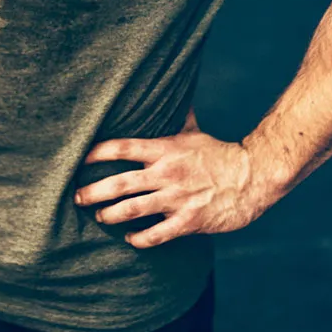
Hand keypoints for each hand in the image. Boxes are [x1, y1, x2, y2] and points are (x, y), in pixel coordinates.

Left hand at [75, 127, 278, 248]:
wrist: (253, 177)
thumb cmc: (220, 154)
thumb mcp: (195, 132)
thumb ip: (177, 117)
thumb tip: (171, 92)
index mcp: (165, 150)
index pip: (122, 148)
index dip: (97, 153)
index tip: (80, 159)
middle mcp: (166, 174)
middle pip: (120, 183)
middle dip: (93, 191)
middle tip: (77, 197)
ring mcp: (177, 198)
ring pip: (133, 210)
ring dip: (111, 215)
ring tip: (100, 216)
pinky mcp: (189, 221)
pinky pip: (157, 234)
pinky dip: (140, 239)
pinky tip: (131, 239)